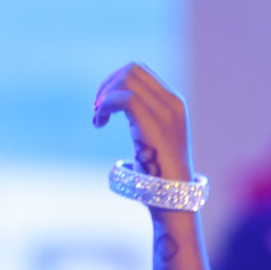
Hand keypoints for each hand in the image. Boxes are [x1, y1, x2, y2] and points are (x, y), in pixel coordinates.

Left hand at [92, 63, 193, 183]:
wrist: (173, 200)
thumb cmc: (158, 176)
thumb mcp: (151, 139)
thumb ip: (141, 119)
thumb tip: (117, 106)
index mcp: (173, 103)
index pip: (140, 71)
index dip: (115, 81)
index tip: (103, 106)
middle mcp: (172, 103)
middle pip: (132, 70)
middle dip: (107, 85)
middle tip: (97, 111)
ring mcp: (166, 113)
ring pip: (127, 79)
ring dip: (104, 95)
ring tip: (98, 119)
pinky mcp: (155, 126)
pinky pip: (125, 98)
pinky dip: (105, 105)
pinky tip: (99, 122)